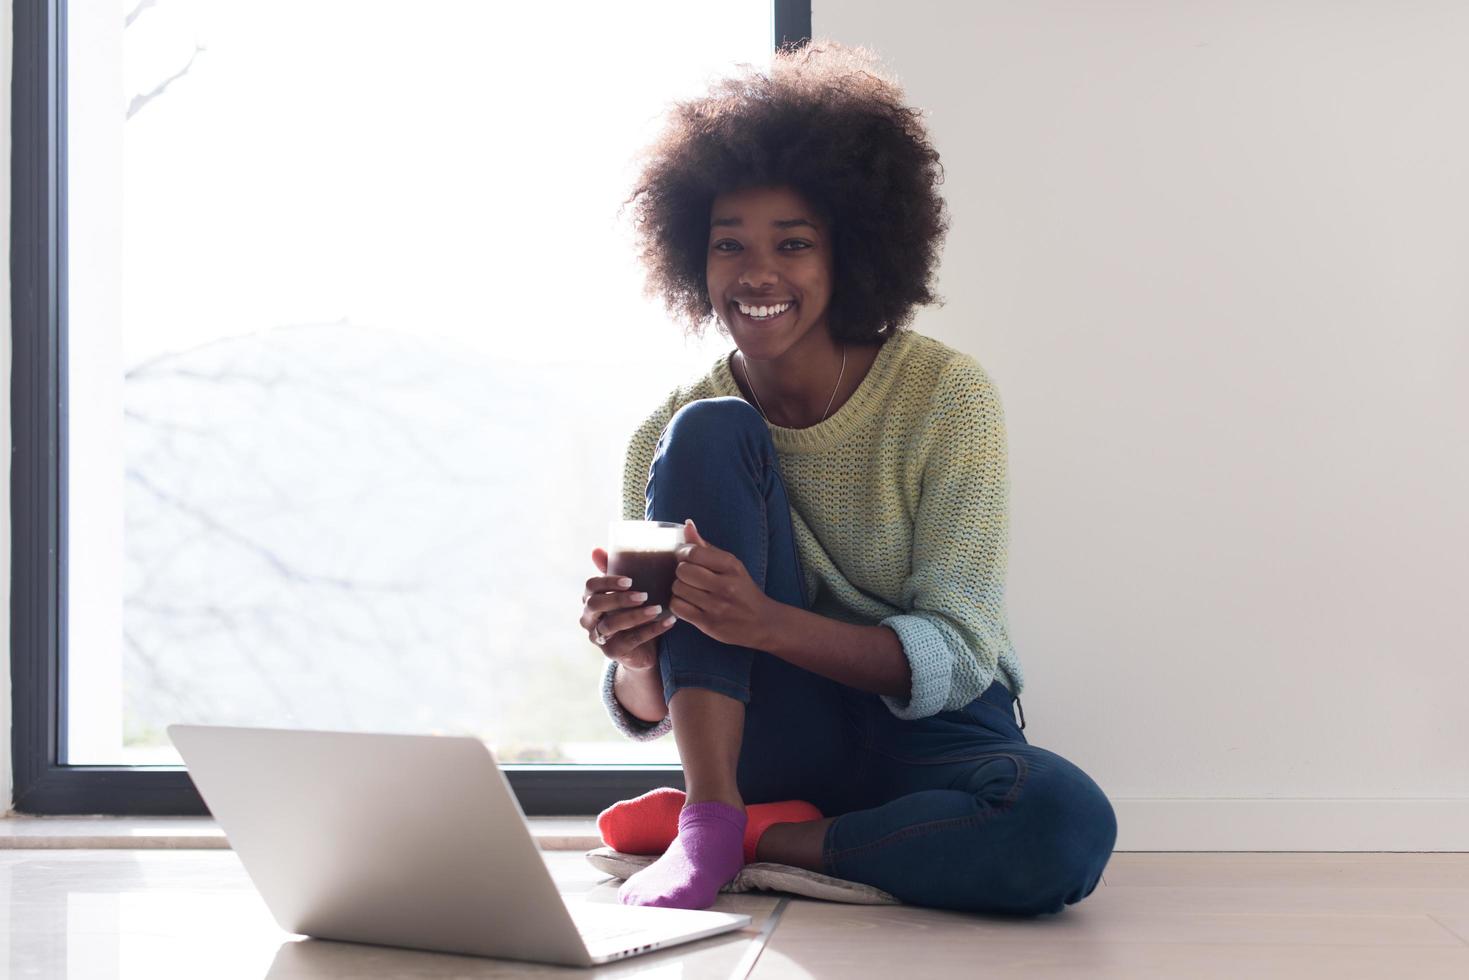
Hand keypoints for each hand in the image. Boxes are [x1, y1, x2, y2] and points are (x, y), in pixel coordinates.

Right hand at [581, 548, 676, 670]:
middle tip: (643, 595)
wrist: (644, 648)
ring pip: (612, 624)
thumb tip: (598, 547)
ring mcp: (599, 637)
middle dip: (619, 598)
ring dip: (636, 615)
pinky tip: (669, 621)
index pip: (590, 586)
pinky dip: (651, 630)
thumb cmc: (635, 611)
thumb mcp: (628, 590)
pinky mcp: (613, 652)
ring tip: (657, 608)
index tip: (630, 580)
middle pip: (595, 605)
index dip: (607, 582)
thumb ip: (617, 568)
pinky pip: (631, 640)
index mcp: (590, 598)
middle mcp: (589, 618)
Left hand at [668, 518, 773, 649]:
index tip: (685, 558)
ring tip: (689, 590)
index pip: (693, 552)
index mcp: (731, 566)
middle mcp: (725, 585)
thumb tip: (687, 524)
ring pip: (678, 589)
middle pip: (683, 571)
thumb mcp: (731, 565)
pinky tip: (687, 603)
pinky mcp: (709, 624)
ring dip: (679, 589)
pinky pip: (678, 608)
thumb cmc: (743, 590)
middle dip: (681, 572)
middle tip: (689, 576)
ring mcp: (717, 606)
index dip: (682, 553)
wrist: (763, 622)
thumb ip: (706, 546)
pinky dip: (677, 604)